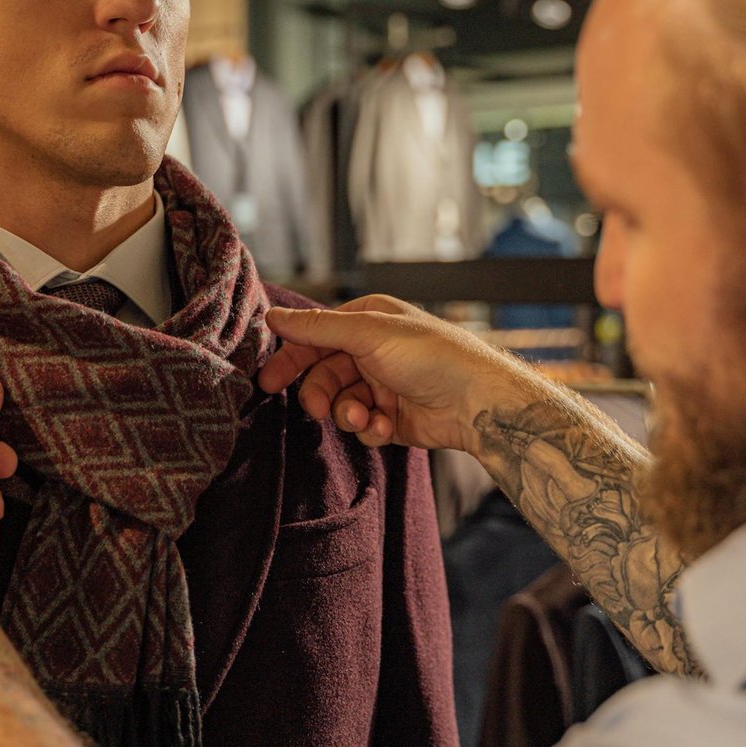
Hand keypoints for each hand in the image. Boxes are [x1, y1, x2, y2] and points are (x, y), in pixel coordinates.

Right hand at [258, 295, 546, 452]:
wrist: (476, 402)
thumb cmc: (431, 355)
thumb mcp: (369, 333)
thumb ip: (317, 328)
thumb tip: (273, 316)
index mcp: (367, 321)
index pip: (315, 338)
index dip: (291, 359)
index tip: (268, 382)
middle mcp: (372, 351)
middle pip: (323, 376)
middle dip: (321, 395)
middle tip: (317, 410)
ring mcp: (381, 386)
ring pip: (340, 405)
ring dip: (348, 415)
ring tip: (365, 419)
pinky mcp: (391, 418)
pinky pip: (361, 427)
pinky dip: (369, 430)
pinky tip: (385, 427)